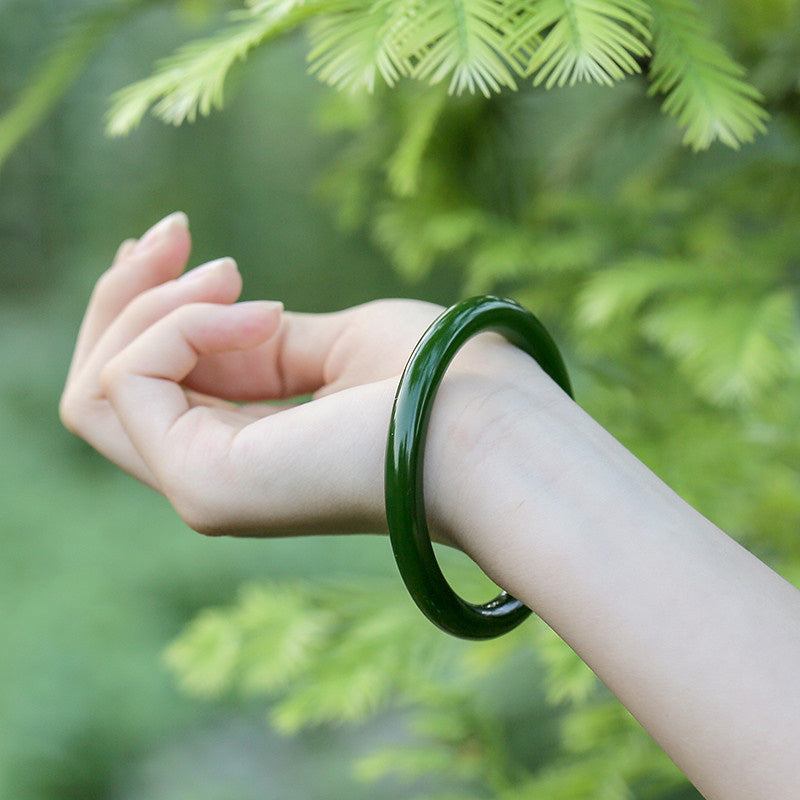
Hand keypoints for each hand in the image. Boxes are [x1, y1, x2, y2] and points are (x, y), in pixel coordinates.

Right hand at [61, 213, 556, 538]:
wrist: (494, 427)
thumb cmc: (440, 382)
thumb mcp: (334, 346)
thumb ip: (259, 344)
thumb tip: (203, 308)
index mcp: (249, 449)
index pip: (149, 388)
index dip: (146, 307)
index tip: (174, 239)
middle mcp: (215, 477)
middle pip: (102, 388)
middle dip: (124, 295)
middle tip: (172, 232)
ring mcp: (204, 488)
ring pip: (100, 384)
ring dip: (149, 304)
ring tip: (235, 274)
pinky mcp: (204, 485)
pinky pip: (130, 380)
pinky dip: (181, 325)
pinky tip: (259, 311)